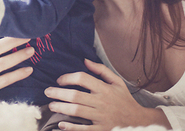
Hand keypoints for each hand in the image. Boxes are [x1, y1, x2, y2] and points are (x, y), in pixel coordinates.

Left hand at [44, 59, 170, 129]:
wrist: (138, 121)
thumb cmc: (124, 99)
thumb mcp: (117, 81)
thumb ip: (101, 70)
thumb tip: (85, 60)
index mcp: (104, 88)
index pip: (83, 79)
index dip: (68, 77)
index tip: (59, 80)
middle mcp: (101, 102)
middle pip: (76, 96)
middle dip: (58, 93)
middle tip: (47, 92)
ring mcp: (101, 117)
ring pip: (77, 111)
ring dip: (61, 108)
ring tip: (51, 105)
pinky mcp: (101, 129)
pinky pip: (84, 129)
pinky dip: (71, 128)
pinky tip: (61, 125)